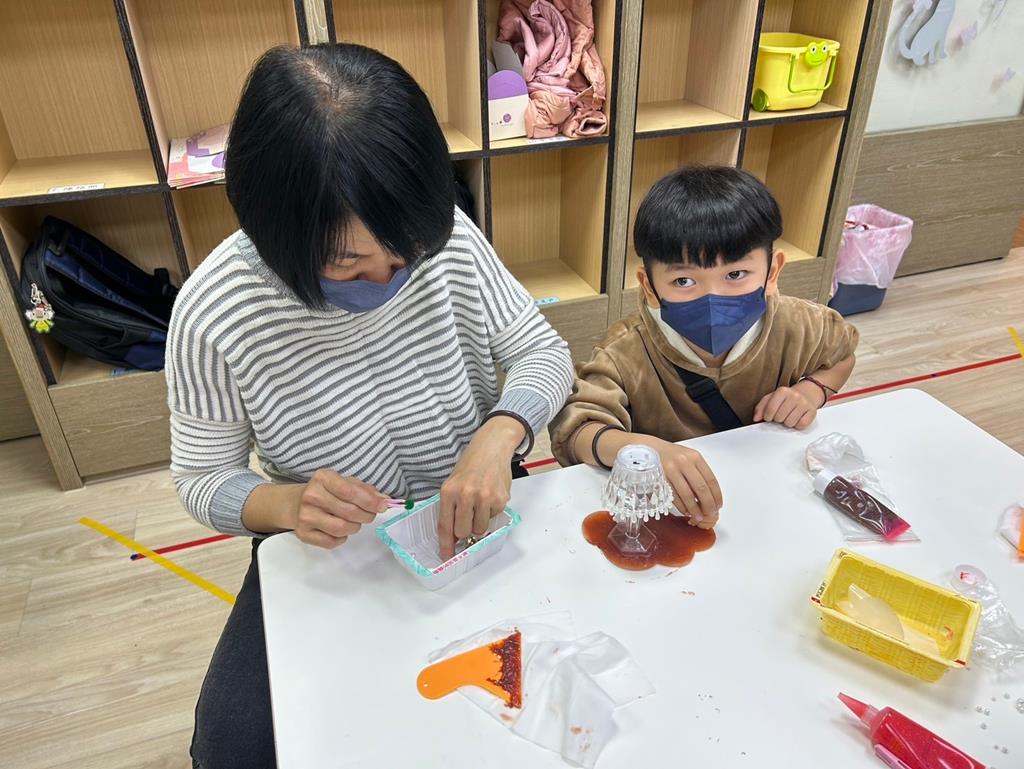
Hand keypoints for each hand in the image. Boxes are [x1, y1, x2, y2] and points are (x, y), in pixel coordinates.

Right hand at [294, 469, 387, 548]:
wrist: (296, 503)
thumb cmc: (326, 492)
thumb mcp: (344, 482)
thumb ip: (365, 490)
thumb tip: (383, 500)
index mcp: (323, 478)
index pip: (350, 492)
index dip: (370, 501)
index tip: (383, 506)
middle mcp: (311, 496)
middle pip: (349, 512)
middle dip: (366, 515)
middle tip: (370, 515)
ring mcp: (305, 516)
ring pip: (341, 528)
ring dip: (355, 527)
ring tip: (354, 522)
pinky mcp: (303, 533)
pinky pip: (331, 542)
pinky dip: (342, 538)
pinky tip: (340, 530)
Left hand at [438, 417, 522, 559]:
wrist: (491, 448)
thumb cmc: (470, 467)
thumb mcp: (452, 484)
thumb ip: (450, 508)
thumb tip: (453, 535)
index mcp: (449, 491)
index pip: (445, 525)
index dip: (445, 545)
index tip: (446, 556)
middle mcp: (466, 494)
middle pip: (463, 531)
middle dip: (464, 531)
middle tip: (467, 521)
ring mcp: (485, 497)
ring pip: (480, 528)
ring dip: (479, 523)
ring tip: (479, 506)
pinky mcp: (500, 498)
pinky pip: (493, 518)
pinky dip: (491, 512)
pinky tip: (490, 496)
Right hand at [650, 439, 722, 528]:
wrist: (649, 449)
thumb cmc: (671, 455)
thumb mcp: (688, 458)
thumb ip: (699, 474)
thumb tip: (709, 497)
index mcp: (695, 457)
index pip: (711, 480)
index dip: (716, 496)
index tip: (718, 506)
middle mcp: (684, 462)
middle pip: (701, 488)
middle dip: (708, 505)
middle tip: (710, 515)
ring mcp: (671, 470)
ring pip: (687, 494)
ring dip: (694, 509)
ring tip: (698, 517)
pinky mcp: (661, 478)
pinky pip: (674, 496)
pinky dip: (681, 506)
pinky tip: (685, 511)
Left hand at [752, 382, 821, 428]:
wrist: (806, 394)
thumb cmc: (785, 398)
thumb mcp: (771, 399)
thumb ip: (761, 408)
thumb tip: (756, 418)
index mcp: (782, 391)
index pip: (770, 410)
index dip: (768, 417)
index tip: (769, 417)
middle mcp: (794, 396)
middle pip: (780, 418)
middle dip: (778, 419)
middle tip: (781, 415)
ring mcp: (804, 403)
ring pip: (790, 423)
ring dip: (787, 423)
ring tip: (789, 416)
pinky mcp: (812, 411)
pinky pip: (801, 425)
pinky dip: (797, 425)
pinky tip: (797, 419)